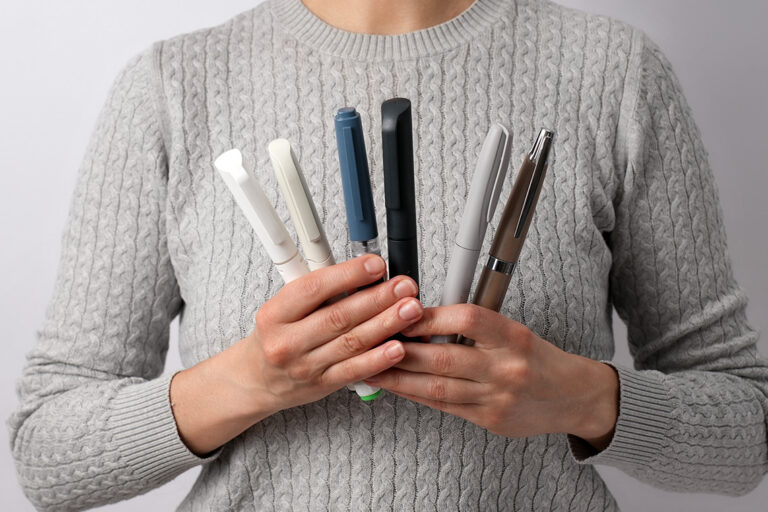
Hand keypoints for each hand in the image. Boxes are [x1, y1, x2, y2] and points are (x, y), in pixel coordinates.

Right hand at [170, 254, 422, 454]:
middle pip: (338, 316)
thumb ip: (319, 289)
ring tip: (411, 310)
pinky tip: (399, 347)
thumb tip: (363, 270)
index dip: (349, 274)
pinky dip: (379, 359)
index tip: (376, 264)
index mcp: (275, 313)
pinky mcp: (322, 385)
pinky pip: (355, 371)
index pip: (314, 288)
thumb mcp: (284, 306)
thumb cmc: (277, 334)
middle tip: (404, 286)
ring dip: (386, 324)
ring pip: (351, 342)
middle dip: (377, 299)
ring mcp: (305, 366)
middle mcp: (287, 341)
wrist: (256, 379)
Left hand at [363, 304, 618, 449]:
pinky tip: (399, 387)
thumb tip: (423, 317)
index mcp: (514, 337)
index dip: (431, 316)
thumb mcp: (514, 331)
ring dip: (400, 378)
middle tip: (374, 340)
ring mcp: (497, 398)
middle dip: (403, 350)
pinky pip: (445, 406)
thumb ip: (474, 326)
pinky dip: (418, 395)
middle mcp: (507, 368)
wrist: (572, 396)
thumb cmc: (538, 358)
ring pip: (438, 387)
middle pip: (444, 357)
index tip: (404, 313)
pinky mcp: (489, 420)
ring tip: (373, 367)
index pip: (468, 319)